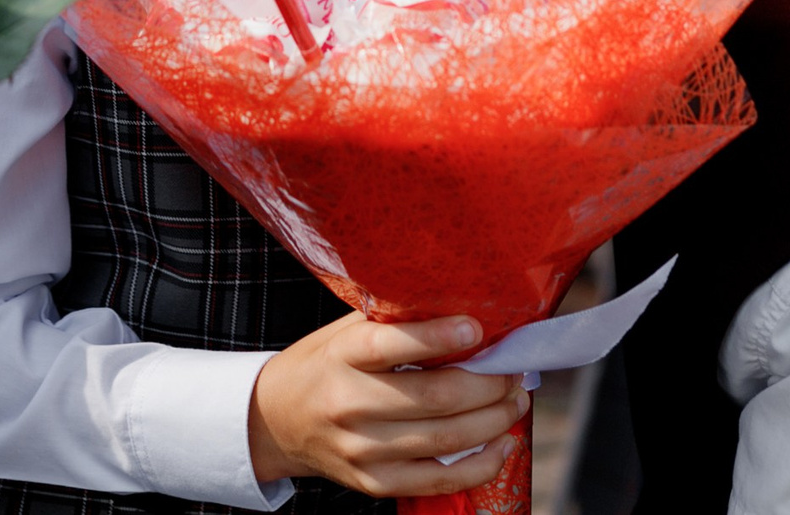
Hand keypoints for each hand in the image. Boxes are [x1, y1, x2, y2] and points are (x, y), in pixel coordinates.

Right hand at [244, 313, 525, 497]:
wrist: (275, 421)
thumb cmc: (324, 365)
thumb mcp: (346, 332)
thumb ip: (395, 322)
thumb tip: (465, 307)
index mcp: (342, 356)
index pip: (391, 345)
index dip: (438, 337)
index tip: (477, 328)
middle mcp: (349, 404)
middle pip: (434, 398)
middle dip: (488, 385)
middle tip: (513, 371)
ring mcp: (361, 449)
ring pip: (444, 440)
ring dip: (493, 421)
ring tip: (514, 401)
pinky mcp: (373, 482)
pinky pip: (438, 480)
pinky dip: (480, 465)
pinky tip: (501, 444)